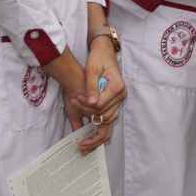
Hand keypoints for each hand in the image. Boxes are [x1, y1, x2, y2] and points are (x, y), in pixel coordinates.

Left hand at [76, 38, 124, 153]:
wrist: (105, 51)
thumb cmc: (99, 58)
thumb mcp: (92, 69)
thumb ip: (92, 86)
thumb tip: (91, 103)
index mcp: (117, 87)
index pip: (101, 105)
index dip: (86, 106)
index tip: (74, 101)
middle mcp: (121, 95)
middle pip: (105, 116)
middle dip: (90, 122)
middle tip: (78, 135)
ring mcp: (119, 99)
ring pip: (108, 121)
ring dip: (95, 130)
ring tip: (83, 143)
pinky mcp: (114, 102)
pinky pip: (108, 118)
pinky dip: (100, 128)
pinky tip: (90, 138)